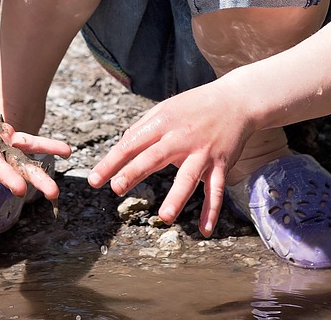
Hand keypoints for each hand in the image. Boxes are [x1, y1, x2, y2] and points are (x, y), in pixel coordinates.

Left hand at [87, 82, 252, 236]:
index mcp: (163, 123)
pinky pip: (216, 190)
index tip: (94, 180)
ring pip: (189, 177)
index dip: (111, 161)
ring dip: (177, 198)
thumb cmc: (195, 106)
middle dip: (134, 172)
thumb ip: (143, 127)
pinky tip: (204, 231)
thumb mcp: (165, 108)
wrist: (237, 101)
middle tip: (116, 188)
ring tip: (164, 217)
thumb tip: (121, 144)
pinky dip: (212, 211)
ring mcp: (203, 152)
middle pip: (154, 157)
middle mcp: (182, 138)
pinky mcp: (221, 164)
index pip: (131, 143)